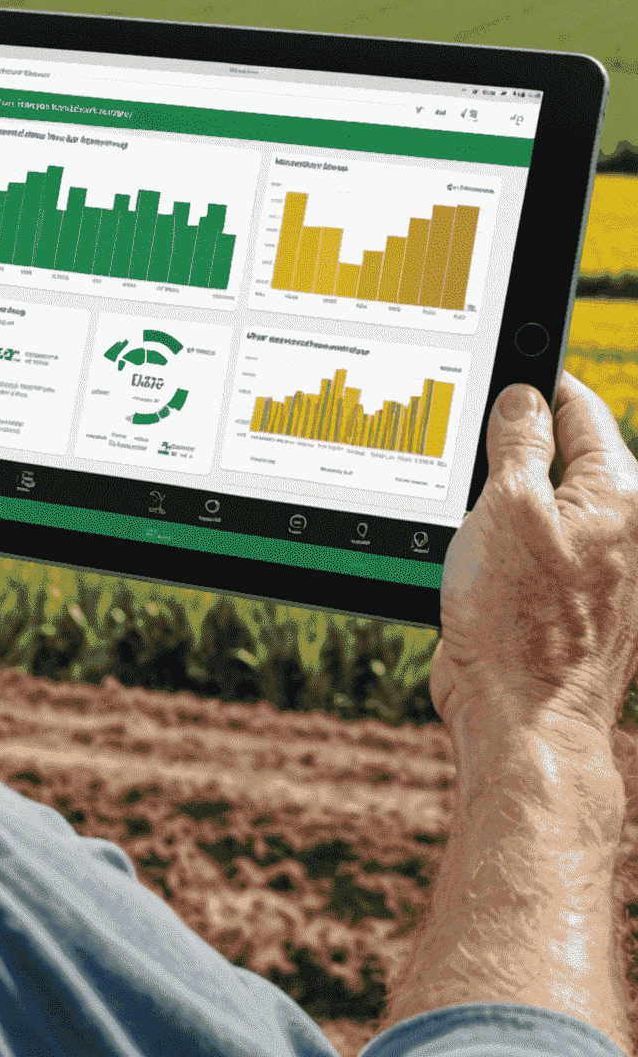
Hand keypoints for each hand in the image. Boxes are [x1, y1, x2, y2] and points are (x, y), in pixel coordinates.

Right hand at [430, 373, 637, 745]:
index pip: (581, 410)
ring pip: (538, 501)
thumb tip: (524, 396)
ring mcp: (594, 569)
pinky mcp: (563, 601)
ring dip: (498, 493)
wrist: (520, 716)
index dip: (538, 381)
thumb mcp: (507, 507)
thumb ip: (519, 442)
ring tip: (460, 494)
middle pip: (561, 454)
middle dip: (512, 439)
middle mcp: (619, 530)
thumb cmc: (518, 618)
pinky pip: (528, 545)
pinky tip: (467, 545)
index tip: (500, 363)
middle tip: (463, 430)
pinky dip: (496, 535)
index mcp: (619, 496)